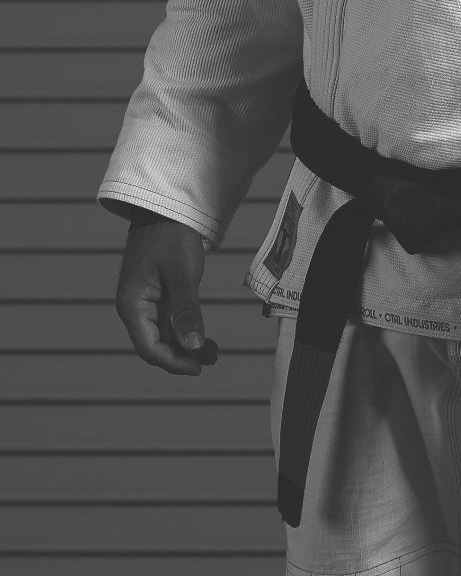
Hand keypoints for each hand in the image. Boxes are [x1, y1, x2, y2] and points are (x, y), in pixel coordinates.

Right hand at [115, 217, 218, 375]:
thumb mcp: (182, 274)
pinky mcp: (157, 294)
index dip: (173, 362)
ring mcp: (146, 301)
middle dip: (183, 356)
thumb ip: (187, 312)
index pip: (149, 348)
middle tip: (212, 359)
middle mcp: (135, 307)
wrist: (168, 207)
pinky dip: (186, 330)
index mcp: (133, 305)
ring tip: (213, 353)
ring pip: (164, 335)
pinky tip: (204, 337)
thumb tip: (193, 348)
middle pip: (156, 345)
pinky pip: (169, 321)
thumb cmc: (172, 236)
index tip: (198, 368)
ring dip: (186, 345)